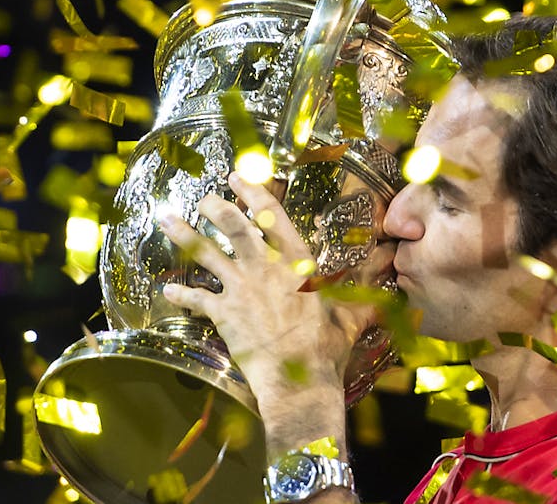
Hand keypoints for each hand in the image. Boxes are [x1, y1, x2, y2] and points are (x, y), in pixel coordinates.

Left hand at [158, 173, 370, 402]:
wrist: (299, 380)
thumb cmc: (327, 349)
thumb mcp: (350, 317)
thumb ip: (363, 298)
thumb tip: (389, 284)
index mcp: (296, 263)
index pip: (272, 215)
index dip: (253, 192)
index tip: (238, 176)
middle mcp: (266, 268)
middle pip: (234, 226)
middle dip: (216, 206)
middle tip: (205, 198)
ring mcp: (242, 289)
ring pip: (206, 253)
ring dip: (184, 234)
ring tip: (167, 218)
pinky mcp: (224, 314)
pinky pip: (196, 299)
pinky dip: (181, 294)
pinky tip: (167, 289)